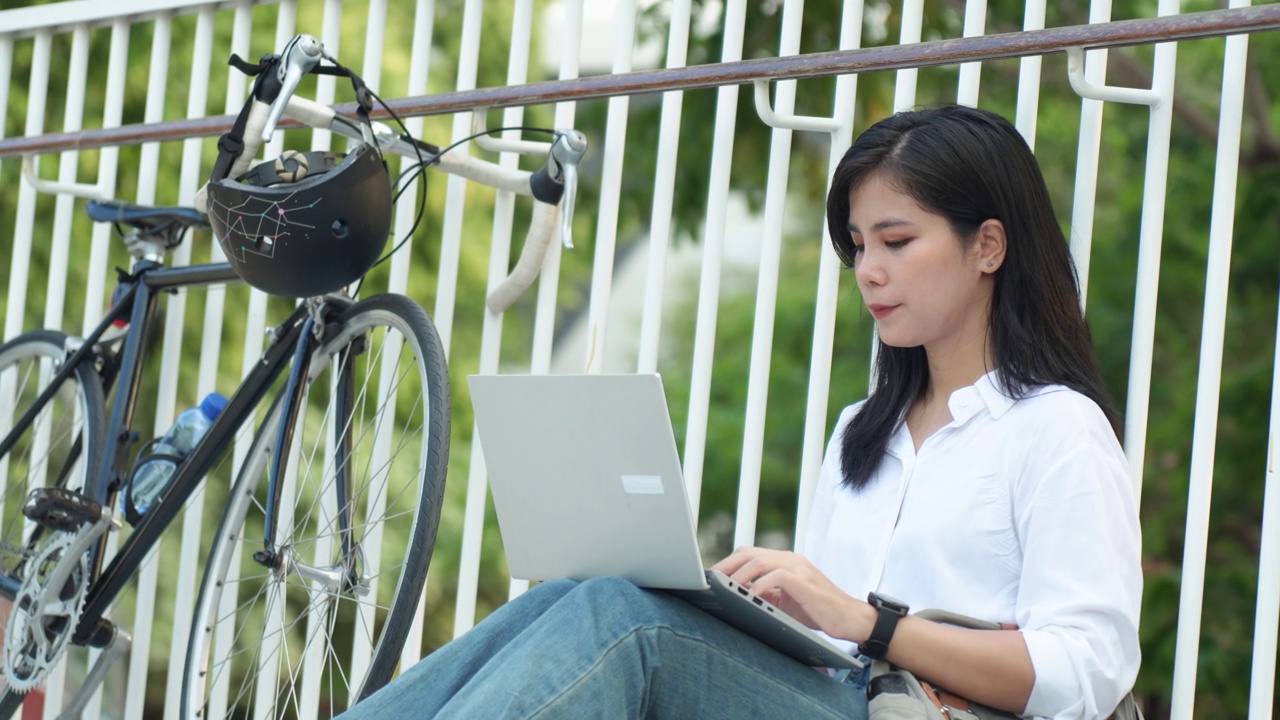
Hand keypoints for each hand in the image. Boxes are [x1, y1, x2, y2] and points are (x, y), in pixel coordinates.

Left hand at [711, 547, 870, 642]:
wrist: (851, 618)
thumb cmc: (817, 611)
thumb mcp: (785, 601)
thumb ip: (765, 593)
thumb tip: (737, 595)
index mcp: (785, 561)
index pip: (749, 554)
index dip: (728, 563)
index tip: (711, 577)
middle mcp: (790, 560)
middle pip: (749, 552)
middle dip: (726, 566)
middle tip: (710, 581)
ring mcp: (799, 569)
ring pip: (760, 561)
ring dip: (738, 575)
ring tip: (725, 589)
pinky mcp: (806, 582)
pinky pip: (778, 576)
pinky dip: (760, 585)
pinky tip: (750, 596)